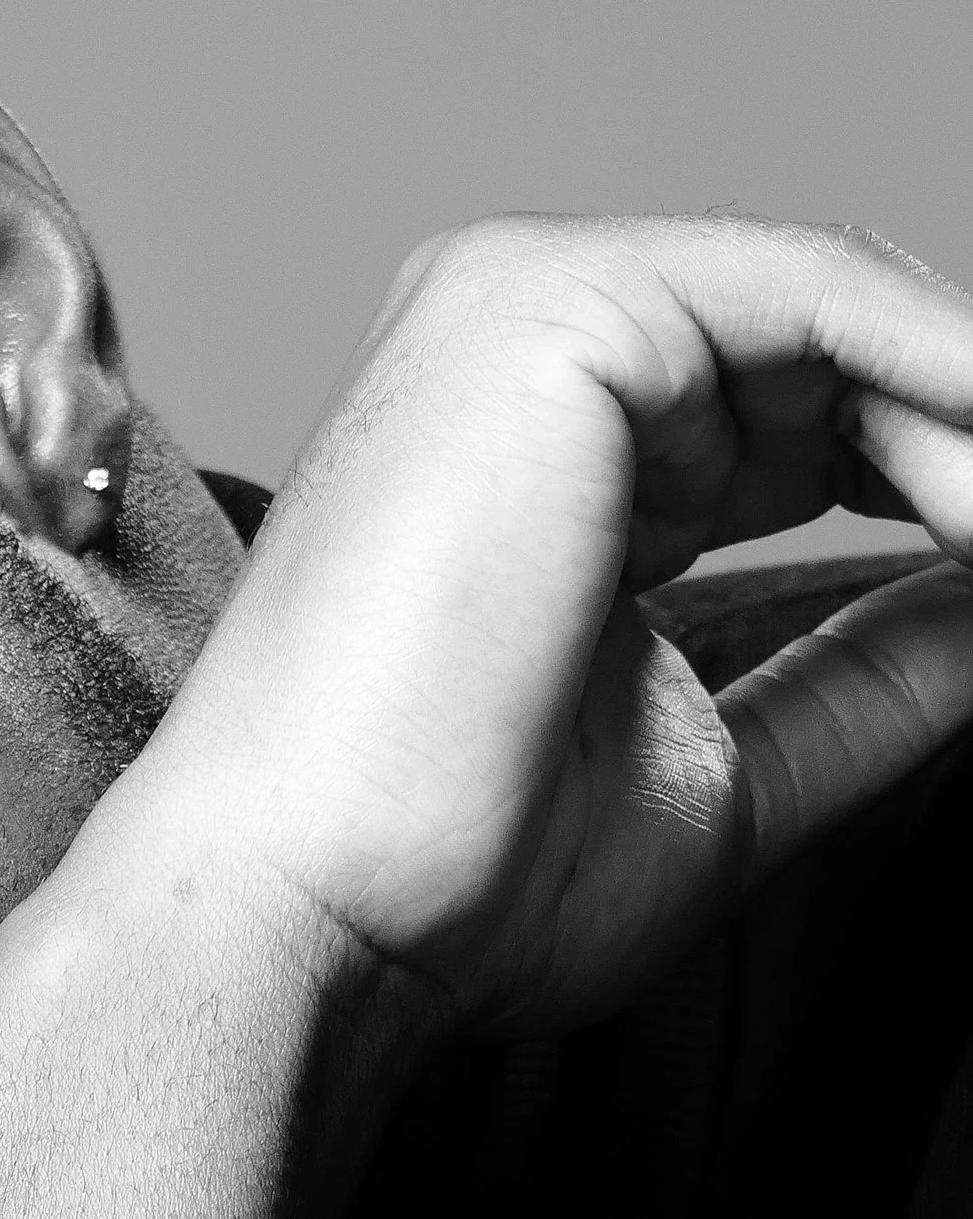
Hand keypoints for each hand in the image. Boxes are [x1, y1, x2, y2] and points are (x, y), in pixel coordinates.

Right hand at [74, 211, 972, 1059]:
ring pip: (844, 314)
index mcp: (545, 450)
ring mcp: (525, 308)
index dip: (936, 488)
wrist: (311, 919)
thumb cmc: (451, 888)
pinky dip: (949, 382)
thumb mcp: (732, 772)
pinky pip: (828, 299)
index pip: (794, 413)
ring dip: (972, 435)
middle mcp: (525, 351)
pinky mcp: (551, 307)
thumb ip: (871, 674)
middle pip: (832, 346)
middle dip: (966, 452)